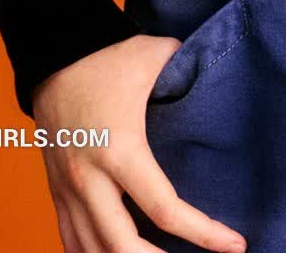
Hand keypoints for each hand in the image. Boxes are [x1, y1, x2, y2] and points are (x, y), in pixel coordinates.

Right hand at [32, 34, 246, 252]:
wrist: (52, 53)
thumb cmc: (107, 56)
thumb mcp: (155, 56)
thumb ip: (190, 68)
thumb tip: (221, 70)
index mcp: (120, 151)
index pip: (164, 210)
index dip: (203, 233)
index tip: (234, 244)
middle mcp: (89, 179)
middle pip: (122, 248)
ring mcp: (68, 189)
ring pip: (92, 252)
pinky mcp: (56, 190)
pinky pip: (71, 240)